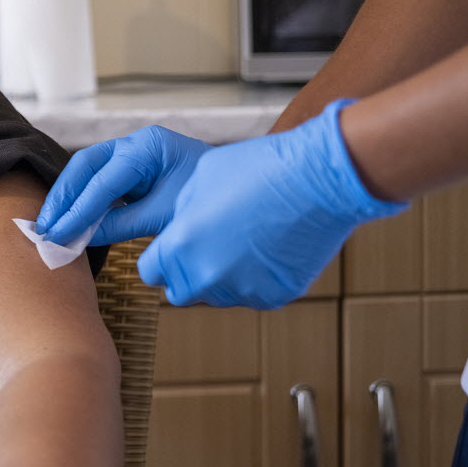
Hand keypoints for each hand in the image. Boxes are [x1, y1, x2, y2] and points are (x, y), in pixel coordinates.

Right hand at [37, 127, 211, 245]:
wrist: (237, 194)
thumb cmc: (209, 200)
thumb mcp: (166, 215)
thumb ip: (122, 224)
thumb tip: (82, 238)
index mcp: (148, 147)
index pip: (103, 180)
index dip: (78, 210)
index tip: (58, 234)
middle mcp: (135, 143)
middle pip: (84, 166)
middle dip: (62, 197)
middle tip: (44, 227)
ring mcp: (131, 152)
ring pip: (86, 170)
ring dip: (67, 198)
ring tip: (49, 225)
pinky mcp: (129, 167)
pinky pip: (97, 180)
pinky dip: (81, 199)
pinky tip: (68, 218)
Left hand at [139, 100, 406, 308]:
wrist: (316, 180)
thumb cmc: (257, 170)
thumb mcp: (199, 181)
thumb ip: (180, 214)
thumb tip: (177, 228)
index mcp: (180, 245)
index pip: (150, 272)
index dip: (160, 259)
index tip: (172, 250)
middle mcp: (206, 275)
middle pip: (180, 291)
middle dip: (187, 274)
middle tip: (207, 248)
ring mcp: (242, 290)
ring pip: (217, 295)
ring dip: (222, 278)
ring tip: (243, 243)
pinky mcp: (274, 296)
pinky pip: (254, 295)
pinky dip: (256, 280)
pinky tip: (269, 249)